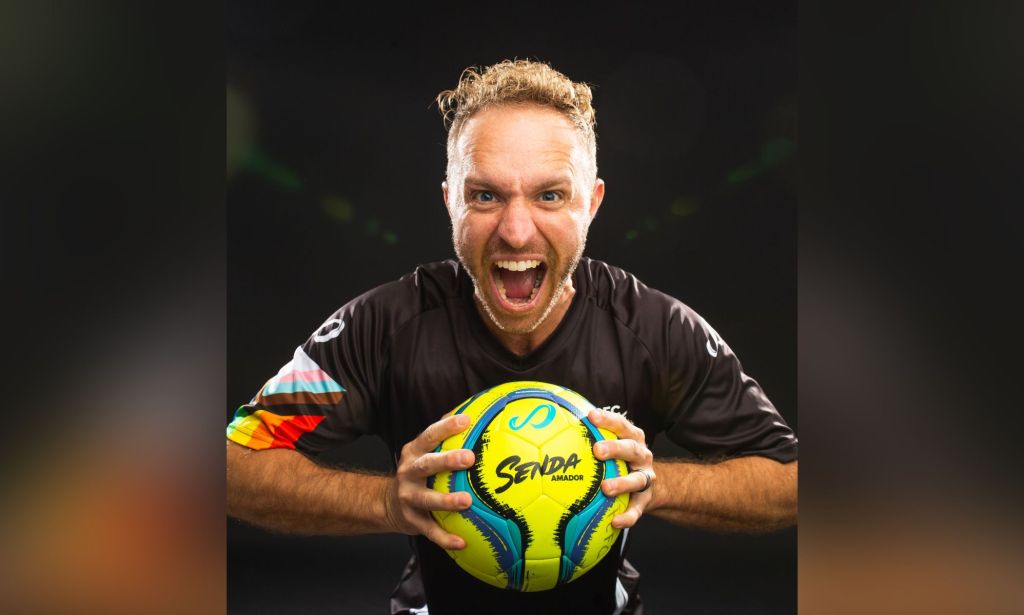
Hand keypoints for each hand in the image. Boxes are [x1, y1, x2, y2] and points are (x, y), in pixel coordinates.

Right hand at [383, 413, 474, 549]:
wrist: (388, 503)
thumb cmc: (418, 472)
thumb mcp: (424, 452)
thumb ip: (445, 436)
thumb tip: (475, 413)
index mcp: (414, 453)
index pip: (429, 435)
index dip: (446, 427)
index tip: (466, 420)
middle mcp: (408, 472)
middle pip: (426, 464)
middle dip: (447, 460)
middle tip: (469, 458)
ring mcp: (408, 497)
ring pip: (427, 499)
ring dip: (446, 500)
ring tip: (467, 501)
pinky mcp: (411, 520)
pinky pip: (430, 531)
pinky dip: (445, 538)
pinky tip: (462, 543)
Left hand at [588, 408, 655, 528]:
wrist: (650, 485)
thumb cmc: (620, 460)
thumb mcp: (613, 443)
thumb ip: (591, 435)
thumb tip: (555, 425)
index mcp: (632, 439)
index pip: (621, 425)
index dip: (608, 419)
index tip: (591, 416)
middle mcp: (641, 456)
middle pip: (631, 449)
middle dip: (615, 448)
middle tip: (597, 450)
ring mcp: (644, 478)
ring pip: (637, 479)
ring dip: (622, 483)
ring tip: (606, 488)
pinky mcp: (645, 500)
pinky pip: (636, 510)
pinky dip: (628, 516)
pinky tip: (615, 522)